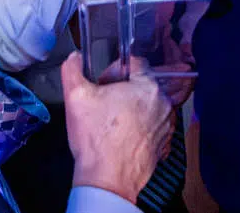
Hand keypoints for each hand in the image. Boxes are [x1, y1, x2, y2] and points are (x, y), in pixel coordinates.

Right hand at [62, 52, 172, 203]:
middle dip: (123, 90)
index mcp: (147, 85)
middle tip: (104, 104)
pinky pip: (152, 126)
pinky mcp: (163, 143)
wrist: (107, 180)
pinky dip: (140, 127)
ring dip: (132, 108)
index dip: (113, 71)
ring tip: (112, 122)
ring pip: (148, 105)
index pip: (133, 63)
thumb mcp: (76, 96)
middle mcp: (162, 103)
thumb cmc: (96, 140)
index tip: (102, 84)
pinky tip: (122, 136)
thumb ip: (73, 69)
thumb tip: (74, 59)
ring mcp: (165, 125)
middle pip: (142, 84)